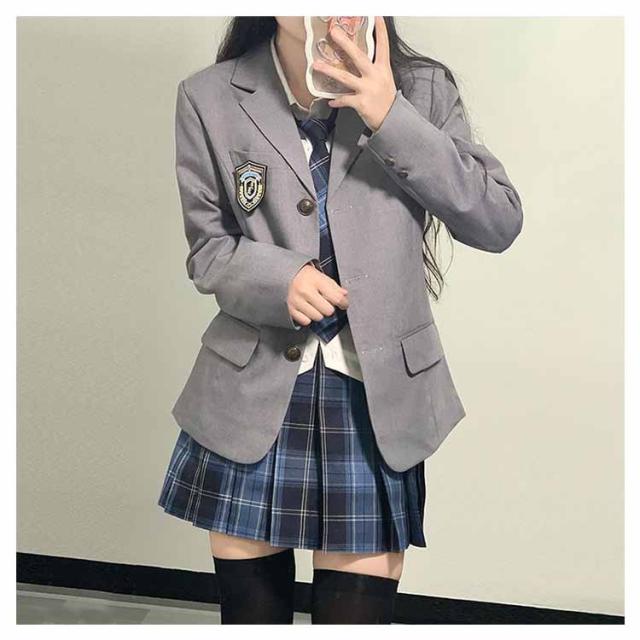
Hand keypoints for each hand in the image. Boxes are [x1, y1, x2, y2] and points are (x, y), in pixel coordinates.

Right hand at [288, 263, 348, 326]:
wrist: (286, 275)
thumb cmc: (306, 276)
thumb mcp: (321, 276)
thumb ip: (334, 286)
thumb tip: (344, 296)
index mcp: (315, 280)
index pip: (336, 298)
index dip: (344, 303)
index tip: (344, 304)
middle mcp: (305, 291)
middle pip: (328, 310)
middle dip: (329, 308)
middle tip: (326, 303)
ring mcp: (297, 301)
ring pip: (317, 317)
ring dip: (319, 313)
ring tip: (316, 306)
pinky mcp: (291, 309)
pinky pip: (306, 321)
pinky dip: (308, 318)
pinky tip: (308, 310)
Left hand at [312, 16, 396, 131]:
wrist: (392, 120)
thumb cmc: (386, 100)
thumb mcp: (384, 81)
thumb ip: (373, 70)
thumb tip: (358, 61)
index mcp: (383, 69)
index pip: (382, 45)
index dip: (380, 30)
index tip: (376, 16)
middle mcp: (375, 76)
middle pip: (358, 56)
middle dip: (345, 43)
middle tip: (334, 32)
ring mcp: (367, 89)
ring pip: (345, 77)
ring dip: (329, 71)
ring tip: (317, 65)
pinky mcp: (361, 103)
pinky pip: (344, 99)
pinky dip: (337, 100)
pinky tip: (330, 100)